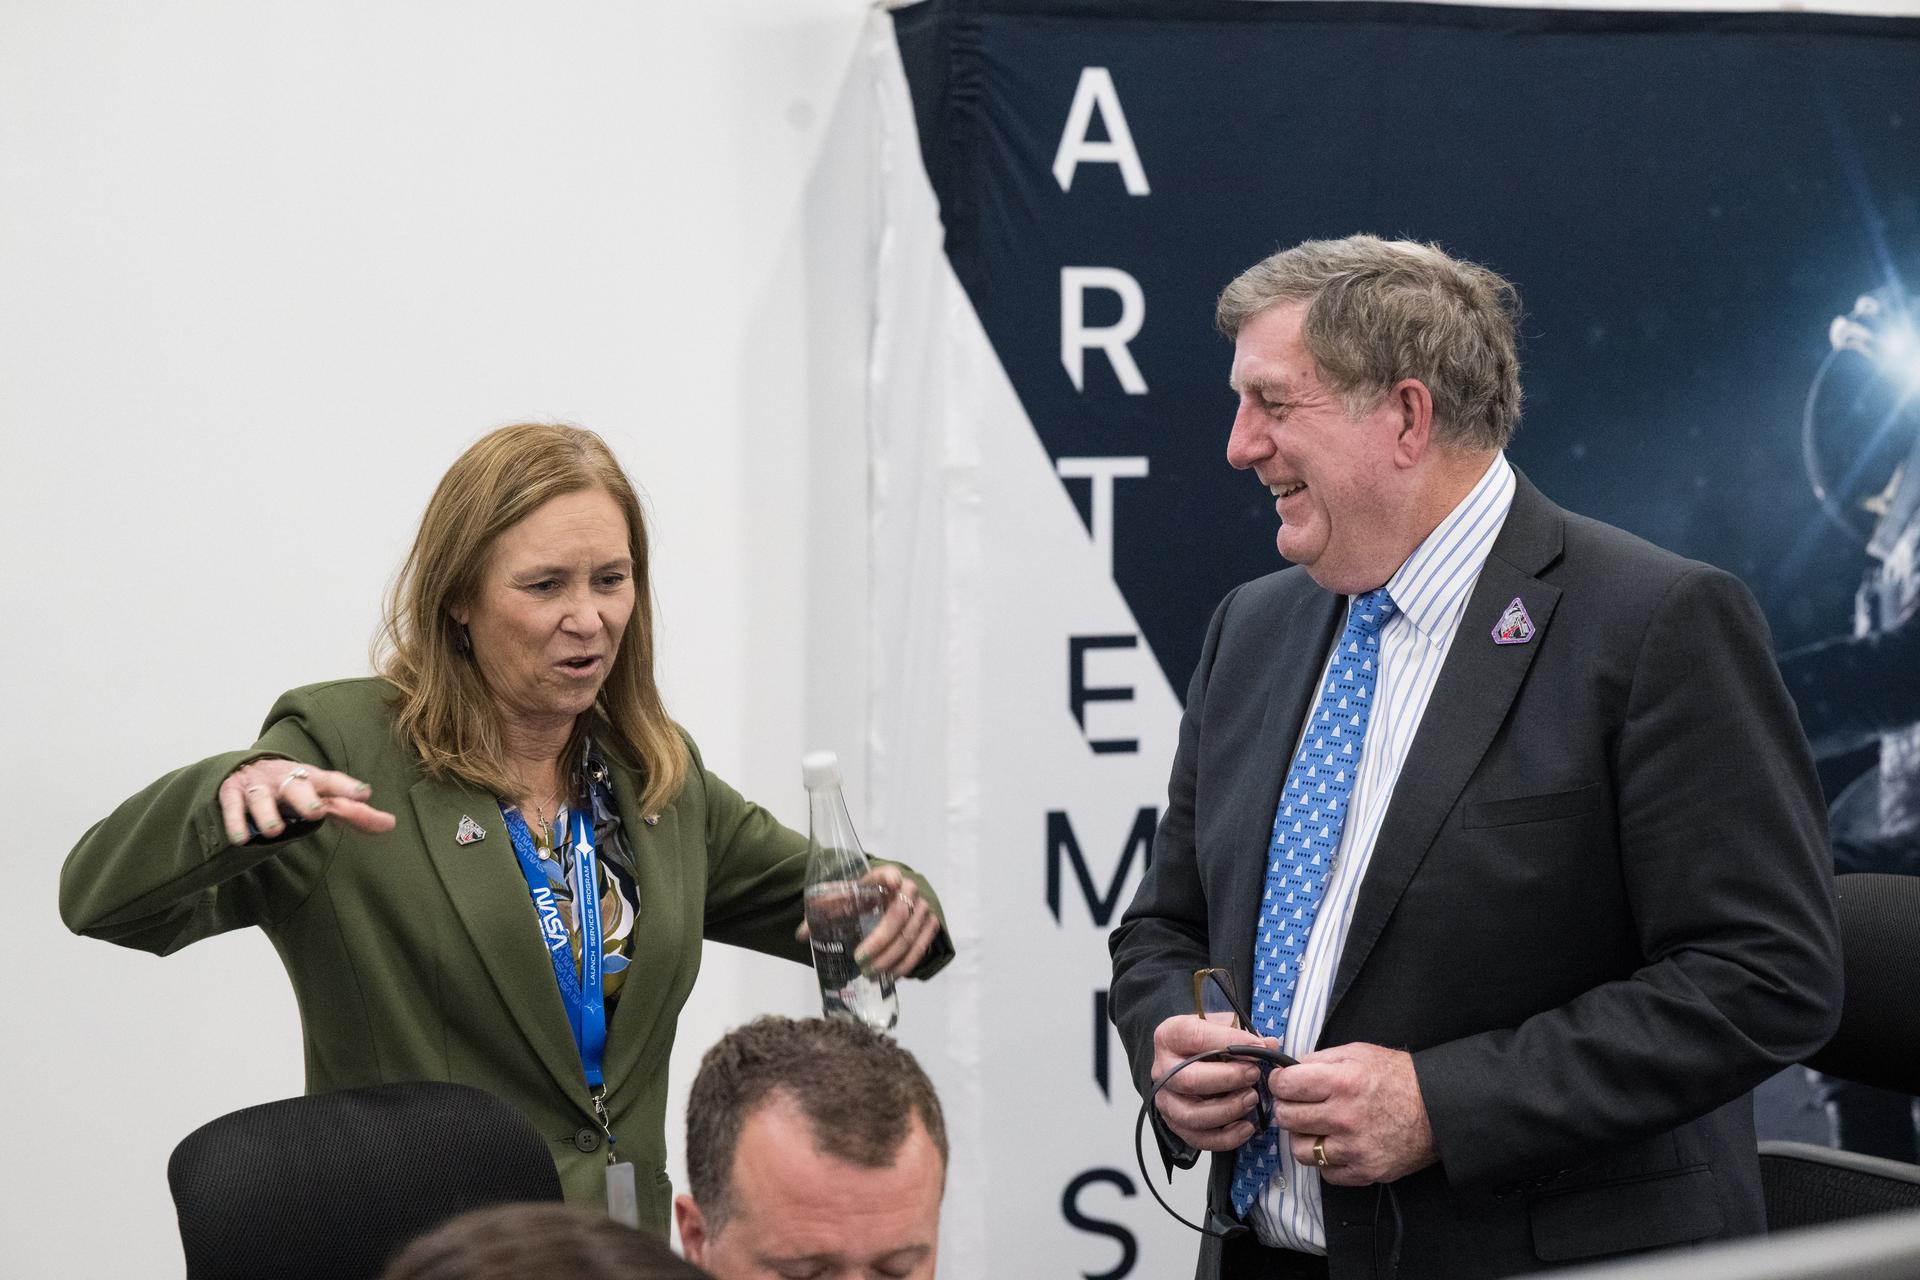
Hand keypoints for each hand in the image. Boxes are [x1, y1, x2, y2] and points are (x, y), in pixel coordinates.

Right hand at [219, 758, 396, 846]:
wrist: (244, 767)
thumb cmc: (291, 788)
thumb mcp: (320, 796)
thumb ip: (352, 813)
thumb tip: (390, 825)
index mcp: (309, 778)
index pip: (331, 781)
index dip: (347, 787)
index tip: (364, 794)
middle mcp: (284, 778)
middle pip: (296, 786)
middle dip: (305, 798)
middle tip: (315, 813)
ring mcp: (256, 785)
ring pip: (261, 798)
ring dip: (268, 814)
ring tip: (274, 831)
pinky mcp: (230, 792)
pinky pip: (231, 806)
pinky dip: (235, 822)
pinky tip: (241, 838)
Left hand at [793, 865, 942, 977]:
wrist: (888, 899)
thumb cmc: (861, 899)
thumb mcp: (844, 900)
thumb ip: (824, 913)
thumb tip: (801, 935)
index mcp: (884, 877)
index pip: (890, 874)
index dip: (891, 878)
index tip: (890, 883)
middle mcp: (908, 889)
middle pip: (898, 916)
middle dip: (880, 942)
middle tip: (861, 962)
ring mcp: (923, 908)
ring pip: (910, 937)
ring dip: (891, 959)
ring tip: (870, 974)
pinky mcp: (930, 925)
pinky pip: (921, 947)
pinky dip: (906, 964)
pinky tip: (891, 975)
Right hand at [1150, 1015, 1276, 1151]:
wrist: (1185, 1061)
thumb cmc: (1203, 1043)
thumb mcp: (1219, 1027)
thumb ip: (1242, 1033)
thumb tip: (1269, 1045)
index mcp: (1170, 1036)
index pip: (1195, 1037)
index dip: (1229, 1041)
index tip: (1257, 1046)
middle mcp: (1163, 1069)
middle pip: (1189, 1079)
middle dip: (1228, 1079)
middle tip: (1253, 1075)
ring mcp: (1166, 1099)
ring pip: (1192, 1114)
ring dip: (1228, 1109)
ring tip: (1251, 1099)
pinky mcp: (1175, 1123)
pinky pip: (1198, 1139)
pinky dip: (1226, 1138)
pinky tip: (1245, 1127)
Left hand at [1268, 1042, 1436, 1185]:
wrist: (1438, 1110)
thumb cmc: (1400, 1079)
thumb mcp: (1359, 1053)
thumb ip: (1320, 1059)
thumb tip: (1291, 1070)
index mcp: (1343, 1082)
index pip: (1286, 1086)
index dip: (1280, 1082)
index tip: (1284, 1083)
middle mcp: (1345, 1117)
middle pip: (1287, 1118)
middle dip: (1287, 1108)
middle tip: (1298, 1104)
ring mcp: (1354, 1148)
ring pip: (1301, 1150)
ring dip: (1303, 1137)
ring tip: (1316, 1127)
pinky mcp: (1365, 1171)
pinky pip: (1325, 1172)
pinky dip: (1325, 1160)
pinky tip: (1336, 1144)